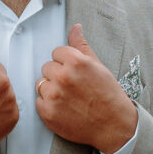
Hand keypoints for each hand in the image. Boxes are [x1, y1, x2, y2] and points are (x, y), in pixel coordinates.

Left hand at [35, 24, 136, 153]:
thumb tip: (75, 27)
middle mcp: (63, 76)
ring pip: (41, 84)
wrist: (114, 125)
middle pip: (47, 67)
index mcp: (75, 61)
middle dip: (57, 75)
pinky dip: (48, 105)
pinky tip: (64, 108)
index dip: (66, 63)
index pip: (56, 52)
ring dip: (51, 90)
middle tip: (73, 87)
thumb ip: (81, 46)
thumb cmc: (108, 94)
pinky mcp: (48, 113)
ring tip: (69, 98)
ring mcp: (54, 95)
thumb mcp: (97, 65)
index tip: (75, 73)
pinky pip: (38, 102)